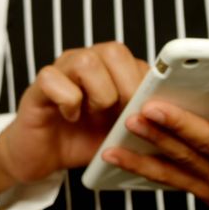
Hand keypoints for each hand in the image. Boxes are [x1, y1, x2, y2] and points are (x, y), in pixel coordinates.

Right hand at [0, 42, 148, 194]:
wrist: (43, 158)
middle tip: (121, 117)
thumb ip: (142, 117)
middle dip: (126, 88)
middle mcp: (87, 62)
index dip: (147, 86)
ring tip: (93, 115)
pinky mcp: (38, 85)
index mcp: (112, 70)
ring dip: (98, 95)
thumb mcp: (121, 132)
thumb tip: (170, 113)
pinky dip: (67, 102)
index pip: (137, 60)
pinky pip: (53, 79)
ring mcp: (61, 70)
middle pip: (114, 51)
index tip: (148, 113)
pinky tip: (69, 117)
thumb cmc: (84, 141)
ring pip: (86, 62)